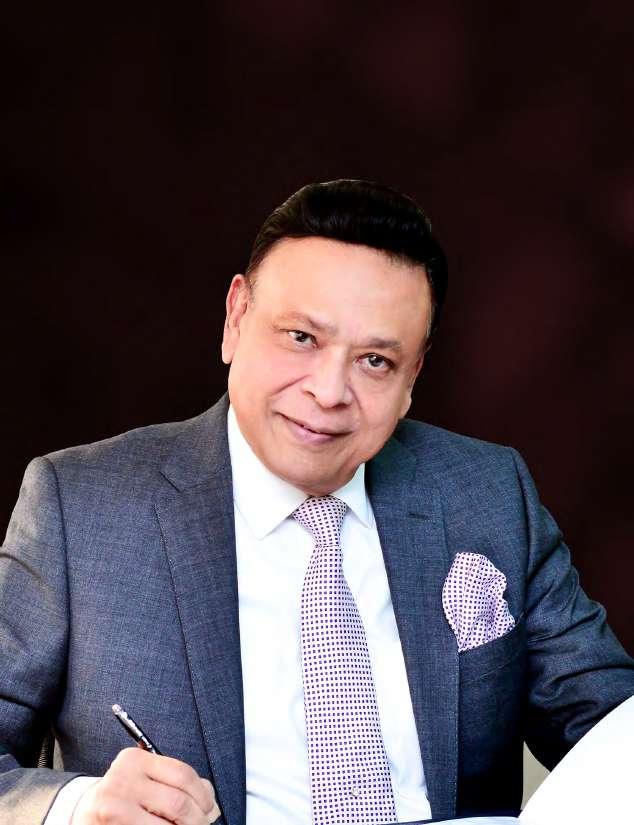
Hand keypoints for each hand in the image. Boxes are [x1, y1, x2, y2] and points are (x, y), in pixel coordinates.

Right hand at [72, 747, 219, 823]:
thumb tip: (210, 804)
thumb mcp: (147, 779)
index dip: (203, 796)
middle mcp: (121, 780)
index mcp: (135, 759)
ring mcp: (113, 807)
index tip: (210, 809)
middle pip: (177, 803)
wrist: (87, 812)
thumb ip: (177, 783)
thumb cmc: (126, 795)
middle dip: (198, 820)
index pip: (182, 774)